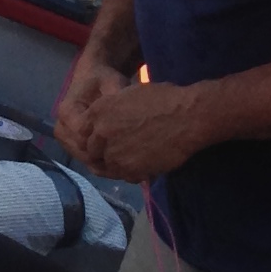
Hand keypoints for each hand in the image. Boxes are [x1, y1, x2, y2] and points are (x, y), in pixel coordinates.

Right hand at [52, 50, 124, 160]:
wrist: (92, 77)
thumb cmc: (104, 80)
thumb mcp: (112, 82)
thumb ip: (115, 98)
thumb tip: (124, 114)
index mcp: (67, 111)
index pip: (83, 137)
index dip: (104, 144)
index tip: (126, 144)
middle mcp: (61, 127)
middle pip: (83, 152)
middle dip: (106, 157)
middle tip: (131, 157)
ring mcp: (63, 138)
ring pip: (84, 159)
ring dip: (104, 162)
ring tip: (126, 159)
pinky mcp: (69, 144)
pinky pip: (85, 159)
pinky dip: (101, 162)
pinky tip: (118, 160)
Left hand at [66, 75, 206, 182]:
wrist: (186, 118)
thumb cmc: (165, 99)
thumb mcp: (131, 95)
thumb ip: (114, 109)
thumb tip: (113, 119)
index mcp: (99, 110)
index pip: (84, 130)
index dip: (95, 135)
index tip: (105, 138)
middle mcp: (101, 133)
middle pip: (93, 150)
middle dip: (103, 151)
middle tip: (121, 151)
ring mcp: (114, 153)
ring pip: (107, 166)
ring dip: (117, 165)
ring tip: (133, 162)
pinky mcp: (129, 170)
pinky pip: (123, 176)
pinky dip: (131, 174)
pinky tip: (143, 168)